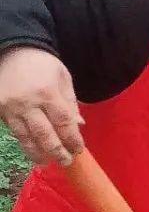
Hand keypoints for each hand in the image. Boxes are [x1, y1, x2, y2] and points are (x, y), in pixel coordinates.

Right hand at [0, 47, 83, 166]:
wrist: (11, 50)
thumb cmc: (42, 64)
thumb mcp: (62, 77)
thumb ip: (70, 102)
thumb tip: (78, 125)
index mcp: (47, 92)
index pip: (64, 122)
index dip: (72, 139)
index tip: (78, 149)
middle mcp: (28, 103)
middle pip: (44, 135)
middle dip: (57, 152)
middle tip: (66, 161)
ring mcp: (11, 108)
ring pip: (25, 138)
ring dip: (38, 153)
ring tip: (47, 162)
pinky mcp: (0, 110)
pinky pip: (14, 132)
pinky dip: (24, 143)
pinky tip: (33, 150)